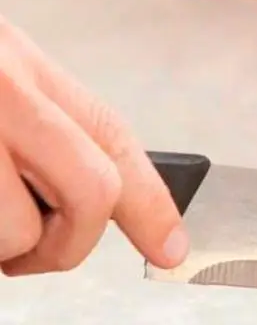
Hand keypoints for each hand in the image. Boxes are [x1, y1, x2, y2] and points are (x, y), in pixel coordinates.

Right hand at [0, 18, 187, 275]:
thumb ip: (40, 128)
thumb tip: (87, 201)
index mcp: (23, 68)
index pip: (114, 138)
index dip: (153, 203)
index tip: (172, 250)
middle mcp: (6, 89)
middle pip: (93, 192)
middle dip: (65, 245)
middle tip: (27, 255)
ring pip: (16, 233)